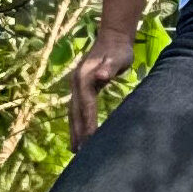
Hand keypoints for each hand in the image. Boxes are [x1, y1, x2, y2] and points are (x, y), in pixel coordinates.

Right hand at [69, 29, 134, 151]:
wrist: (113, 36)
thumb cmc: (119, 49)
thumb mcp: (118, 58)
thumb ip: (110, 67)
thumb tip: (101, 76)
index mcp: (84, 78)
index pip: (86, 106)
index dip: (88, 124)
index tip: (90, 141)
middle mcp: (76, 82)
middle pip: (75, 112)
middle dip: (78, 133)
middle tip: (80, 154)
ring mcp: (76, 85)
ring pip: (73, 112)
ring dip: (74, 130)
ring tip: (76, 150)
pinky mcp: (81, 86)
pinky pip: (77, 108)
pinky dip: (77, 122)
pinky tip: (79, 133)